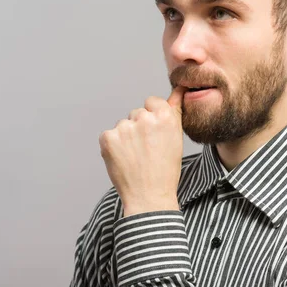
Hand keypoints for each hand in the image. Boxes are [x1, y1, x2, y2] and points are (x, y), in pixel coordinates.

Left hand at [99, 86, 185, 216]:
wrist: (148, 196)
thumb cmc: (166, 170)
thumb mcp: (176, 138)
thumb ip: (174, 111)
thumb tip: (178, 90)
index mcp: (164, 116)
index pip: (152, 102)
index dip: (153, 117)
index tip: (154, 133)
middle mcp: (144, 118)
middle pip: (137, 113)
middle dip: (139, 127)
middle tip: (146, 149)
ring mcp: (124, 127)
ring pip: (123, 125)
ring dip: (126, 137)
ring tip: (135, 157)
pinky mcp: (108, 137)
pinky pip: (110, 135)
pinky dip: (113, 146)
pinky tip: (124, 159)